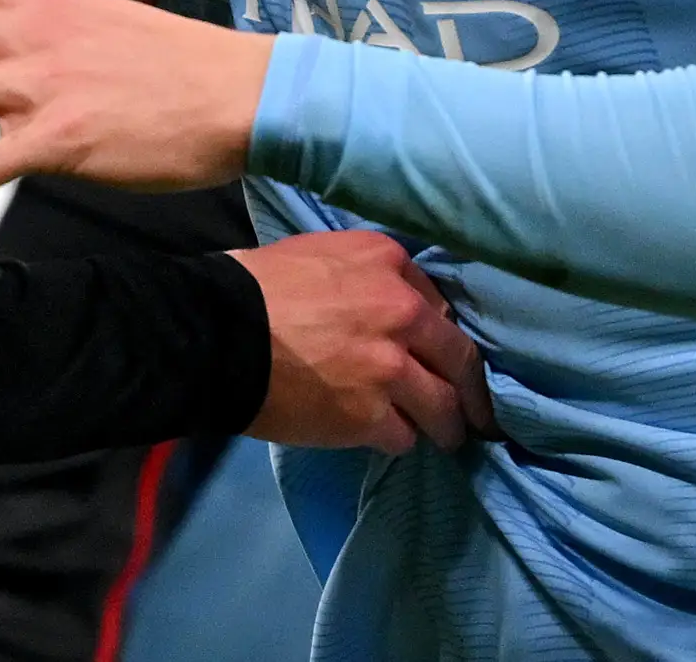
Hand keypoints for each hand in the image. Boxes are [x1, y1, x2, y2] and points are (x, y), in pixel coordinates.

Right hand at [233, 230, 495, 452]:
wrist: (217, 333)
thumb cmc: (256, 287)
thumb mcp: (319, 255)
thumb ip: (365, 277)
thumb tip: (389, 305)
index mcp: (388, 262)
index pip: (440, 304)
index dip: (440, 335)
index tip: (441, 353)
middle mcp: (402, 310)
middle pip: (460, 357)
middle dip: (471, 388)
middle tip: (478, 412)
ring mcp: (391, 367)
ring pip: (443, 406)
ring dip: (446, 425)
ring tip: (446, 439)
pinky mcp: (373, 416)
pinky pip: (404, 437)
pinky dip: (397, 440)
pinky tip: (385, 440)